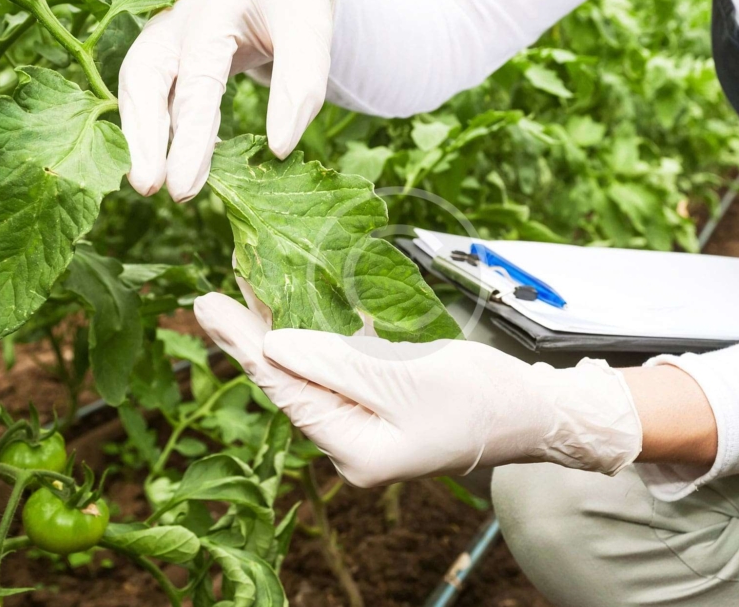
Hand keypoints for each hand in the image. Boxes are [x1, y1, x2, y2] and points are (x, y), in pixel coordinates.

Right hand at [119, 0, 336, 201]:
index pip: (196, 81)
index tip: (183, 186)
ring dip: (142, 137)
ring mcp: (168, 36)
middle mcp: (178, 21)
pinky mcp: (171, 54)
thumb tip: (278, 150)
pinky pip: (157, 94)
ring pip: (140, 87)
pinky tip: (178, 163)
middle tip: (150, 188)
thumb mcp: (312, 30)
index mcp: (212, 9)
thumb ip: (301, 86)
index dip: (189, 138)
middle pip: (144, 80)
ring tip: (151, 185)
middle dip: (143, 138)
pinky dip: (161, 128)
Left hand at [194, 292, 642, 487]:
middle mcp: (351, 441)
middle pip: (290, 382)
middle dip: (253, 336)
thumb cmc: (478, 398)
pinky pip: (339, 366)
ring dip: (281, 329)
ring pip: (312, 370)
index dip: (243, 346)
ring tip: (246, 290)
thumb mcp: (404, 378)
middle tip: (213, 294)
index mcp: (353, 448)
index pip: (285, 391)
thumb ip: (336, 363)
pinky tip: (298, 304)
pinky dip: (319, 334)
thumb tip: (273, 344)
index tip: (207, 306)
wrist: (531, 410)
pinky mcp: (381, 400)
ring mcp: (366, 422)